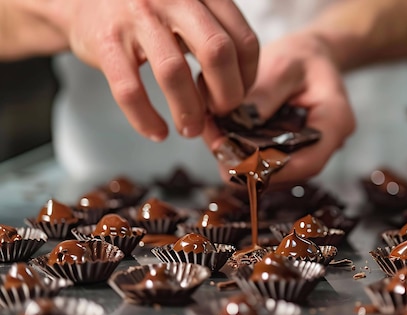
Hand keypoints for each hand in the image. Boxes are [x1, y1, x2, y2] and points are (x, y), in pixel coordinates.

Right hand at [55, 0, 258, 140]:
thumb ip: (215, 38)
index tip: (238, 93)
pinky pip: (130, 90)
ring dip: (189, 112)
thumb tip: (239, 91)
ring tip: (190, 129)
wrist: (82, 0)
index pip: (243, 40)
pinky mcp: (106, 41)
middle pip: (217, 53)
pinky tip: (157, 132)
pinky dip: (146, 119)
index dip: (248, 76)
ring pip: (174, 73)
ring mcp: (137, 17)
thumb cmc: (148, 13)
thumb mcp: (188, 10)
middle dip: (226, 95)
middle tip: (220, 113)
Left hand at [203, 31, 355, 183]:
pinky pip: (271, 164)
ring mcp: (311, 151)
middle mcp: (328, 143)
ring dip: (245, 163)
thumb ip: (264, 93)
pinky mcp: (294, 153)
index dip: (274, 170)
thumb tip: (238, 122)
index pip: (310, 161)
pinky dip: (247, 155)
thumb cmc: (301, 56)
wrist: (310, 56)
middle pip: (291, 172)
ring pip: (278, 173)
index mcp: (335, 120)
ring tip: (216, 140)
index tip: (239, 163)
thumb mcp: (283, 65)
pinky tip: (224, 138)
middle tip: (217, 149)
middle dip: (252, 167)